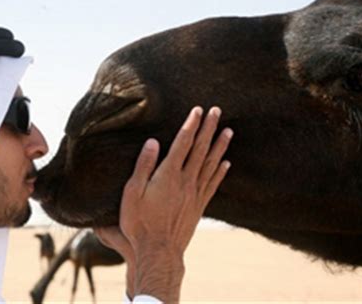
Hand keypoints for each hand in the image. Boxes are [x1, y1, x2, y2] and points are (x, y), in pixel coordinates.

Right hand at [97, 106, 232, 301]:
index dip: (191, 125)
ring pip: (210, 164)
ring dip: (220, 146)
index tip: (198, 109)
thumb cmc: (140, 223)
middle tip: (218, 111)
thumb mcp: (132, 193)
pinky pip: (213, 184)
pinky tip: (226, 163)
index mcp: (168, 174)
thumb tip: (152, 141)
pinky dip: (220, 171)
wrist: (158, 251)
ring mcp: (195, 194)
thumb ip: (143, 166)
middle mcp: (186, 181)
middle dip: (209, 128)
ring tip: (229, 131)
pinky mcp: (198, 206)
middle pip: (200, 149)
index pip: (182, 143)